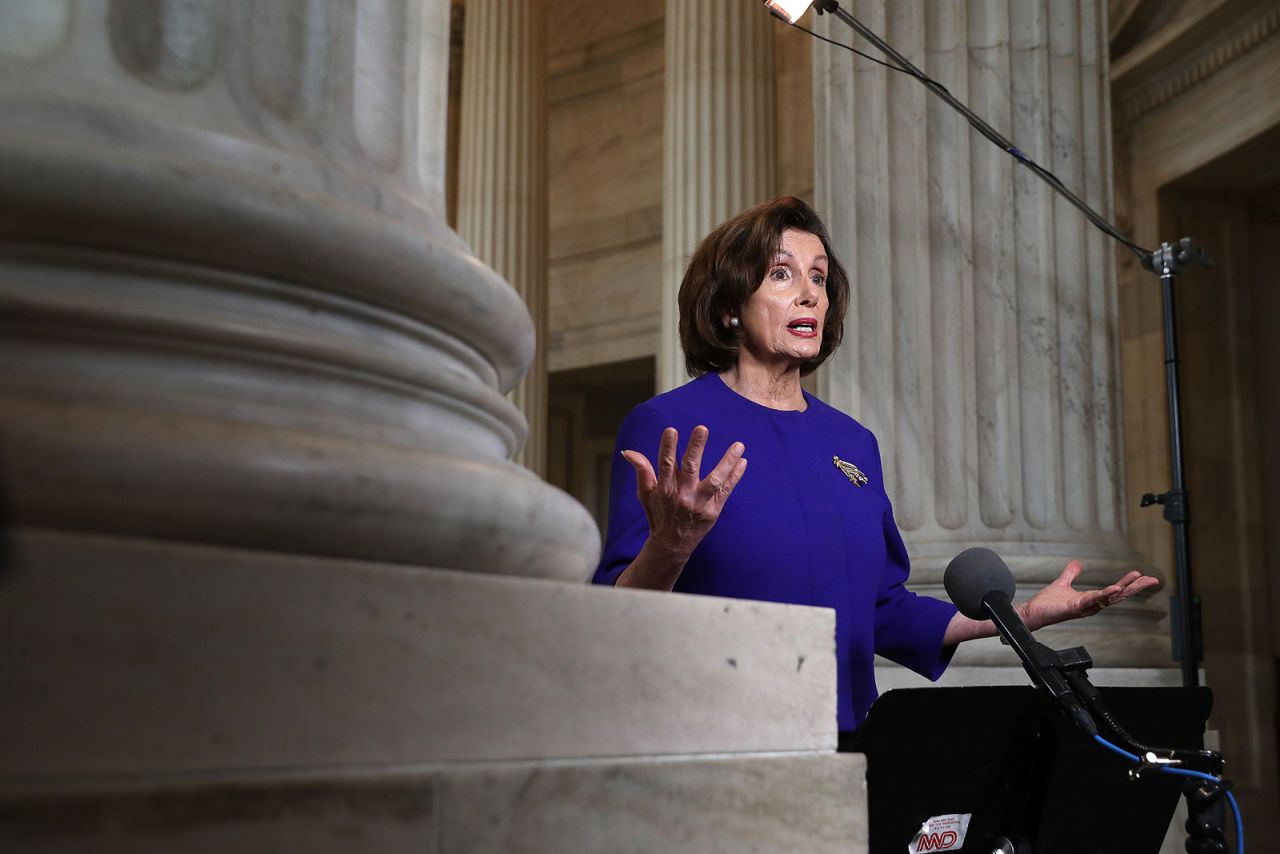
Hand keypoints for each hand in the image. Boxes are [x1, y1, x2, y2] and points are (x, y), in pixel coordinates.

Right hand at [622, 425, 747, 560]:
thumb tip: (628, 451)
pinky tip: (743, 461)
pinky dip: (735, 476)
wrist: (672, 545)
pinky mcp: (713, 511)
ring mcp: (700, 504)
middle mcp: (683, 496)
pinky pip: (726, 491)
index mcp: (665, 489)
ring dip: (727, 461)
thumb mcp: (645, 494)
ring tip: (738, 444)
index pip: (666, 464)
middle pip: (691, 468)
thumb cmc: (659, 514)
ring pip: (715, 480)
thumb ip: (641, 471)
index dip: (667, 447)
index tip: (671, 429)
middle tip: (702, 428)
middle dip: (696, 447)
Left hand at [1018, 561, 1160, 630]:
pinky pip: (1090, 602)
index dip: (1129, 584)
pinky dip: (1102, 595)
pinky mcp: (1072, 608)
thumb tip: (1077, 563)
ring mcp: (1083, 608)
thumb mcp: (1062, 584)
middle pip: (1117, 596)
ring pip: (1107, 599)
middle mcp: (1090, 605)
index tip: (1143, 576)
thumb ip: (1071, 574)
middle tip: (1152, 580)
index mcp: (1091, 599)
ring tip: (1134, 582)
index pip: (1114, 591)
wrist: (1032, 613)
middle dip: (1135, 588)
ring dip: (1121, 590)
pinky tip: (1113, 589)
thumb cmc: (1047, 603)